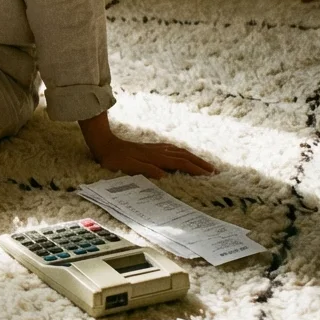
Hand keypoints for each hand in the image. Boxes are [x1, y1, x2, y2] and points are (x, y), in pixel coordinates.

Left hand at [79, 112, 214, 178]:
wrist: (104, 143)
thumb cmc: (114, 159)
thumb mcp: (127, 167)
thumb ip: (145, 170)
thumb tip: (164, 175)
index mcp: (155, 158)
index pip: (180, 163)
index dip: (195, 169)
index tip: (209, 175)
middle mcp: (158, 151)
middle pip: (184, 156)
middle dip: (200, 163)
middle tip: (215, 171)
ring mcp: (155, 148)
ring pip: (180, 151)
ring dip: (194, 157)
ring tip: (205, 164)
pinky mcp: (151, 147)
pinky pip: (172, 149)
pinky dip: (183, 152)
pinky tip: (184, 154)